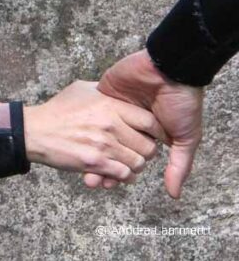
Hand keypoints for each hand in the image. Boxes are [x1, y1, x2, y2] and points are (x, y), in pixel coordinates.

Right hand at [23, 80, 164, 181]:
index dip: (156, 131)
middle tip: (138, 151)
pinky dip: (124, 177)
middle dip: (145, 151)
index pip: (149, 121)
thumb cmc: (57, 110)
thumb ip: (105, 90)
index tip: (152, 136)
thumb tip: (121, 90)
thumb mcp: (81, 90)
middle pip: (148, 146)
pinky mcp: (95, 163)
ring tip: (127, 163)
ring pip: (138, 163)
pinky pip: (124, 175)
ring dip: (135, 166)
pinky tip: (117, 173)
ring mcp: (104, 145)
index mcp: (110, 105)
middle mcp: (110, 125)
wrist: (34, 131)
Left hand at [83, 51, 204, 197]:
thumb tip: (173, 194)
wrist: (170, 69)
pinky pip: (90, 113)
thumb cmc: (183, 103)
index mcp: (147, 133)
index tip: (107, 184)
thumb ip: (179, 164)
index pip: (128, 157)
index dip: (118, 172)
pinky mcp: (103, 94)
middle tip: (91, 180)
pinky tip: (77, 141)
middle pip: (110, 149)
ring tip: (82, 166)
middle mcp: (129, 123)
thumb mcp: (186, 137)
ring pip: (97, 134)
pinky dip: (84, 127)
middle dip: (100, 165)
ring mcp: (114, 108)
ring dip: (89, 149)